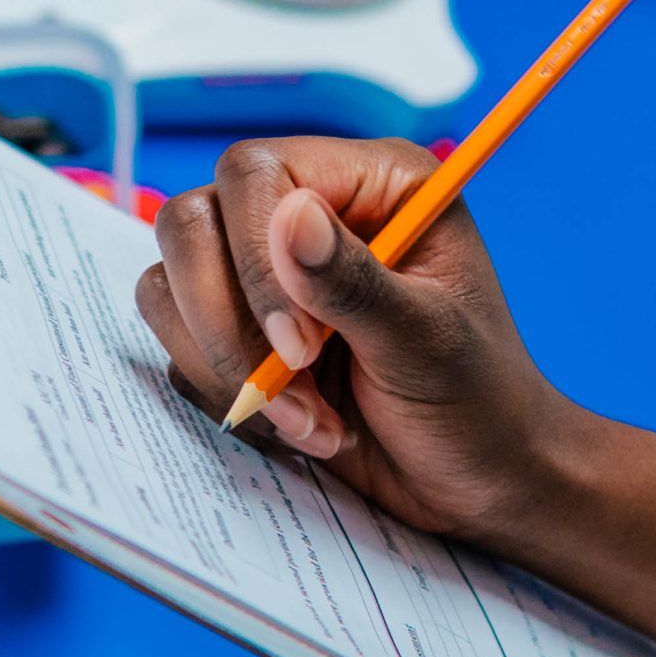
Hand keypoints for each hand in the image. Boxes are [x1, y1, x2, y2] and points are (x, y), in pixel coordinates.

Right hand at [137, 136, 655, 656]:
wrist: (483, 482)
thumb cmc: (480, 404)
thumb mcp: (426, 342)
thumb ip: (354, 282)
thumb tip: (290, 217)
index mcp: (372, 184)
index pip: (256, 174)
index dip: (256, 258)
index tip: (300, 347)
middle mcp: (311, 214)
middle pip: (192, 222)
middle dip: (228, 321)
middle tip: (295, 386)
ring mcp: (267, 274)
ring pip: (172, 281)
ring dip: (226, 363)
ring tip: (310, 417)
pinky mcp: (242, 331)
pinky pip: (177, 338)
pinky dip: (222, 388)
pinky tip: (299, 423)